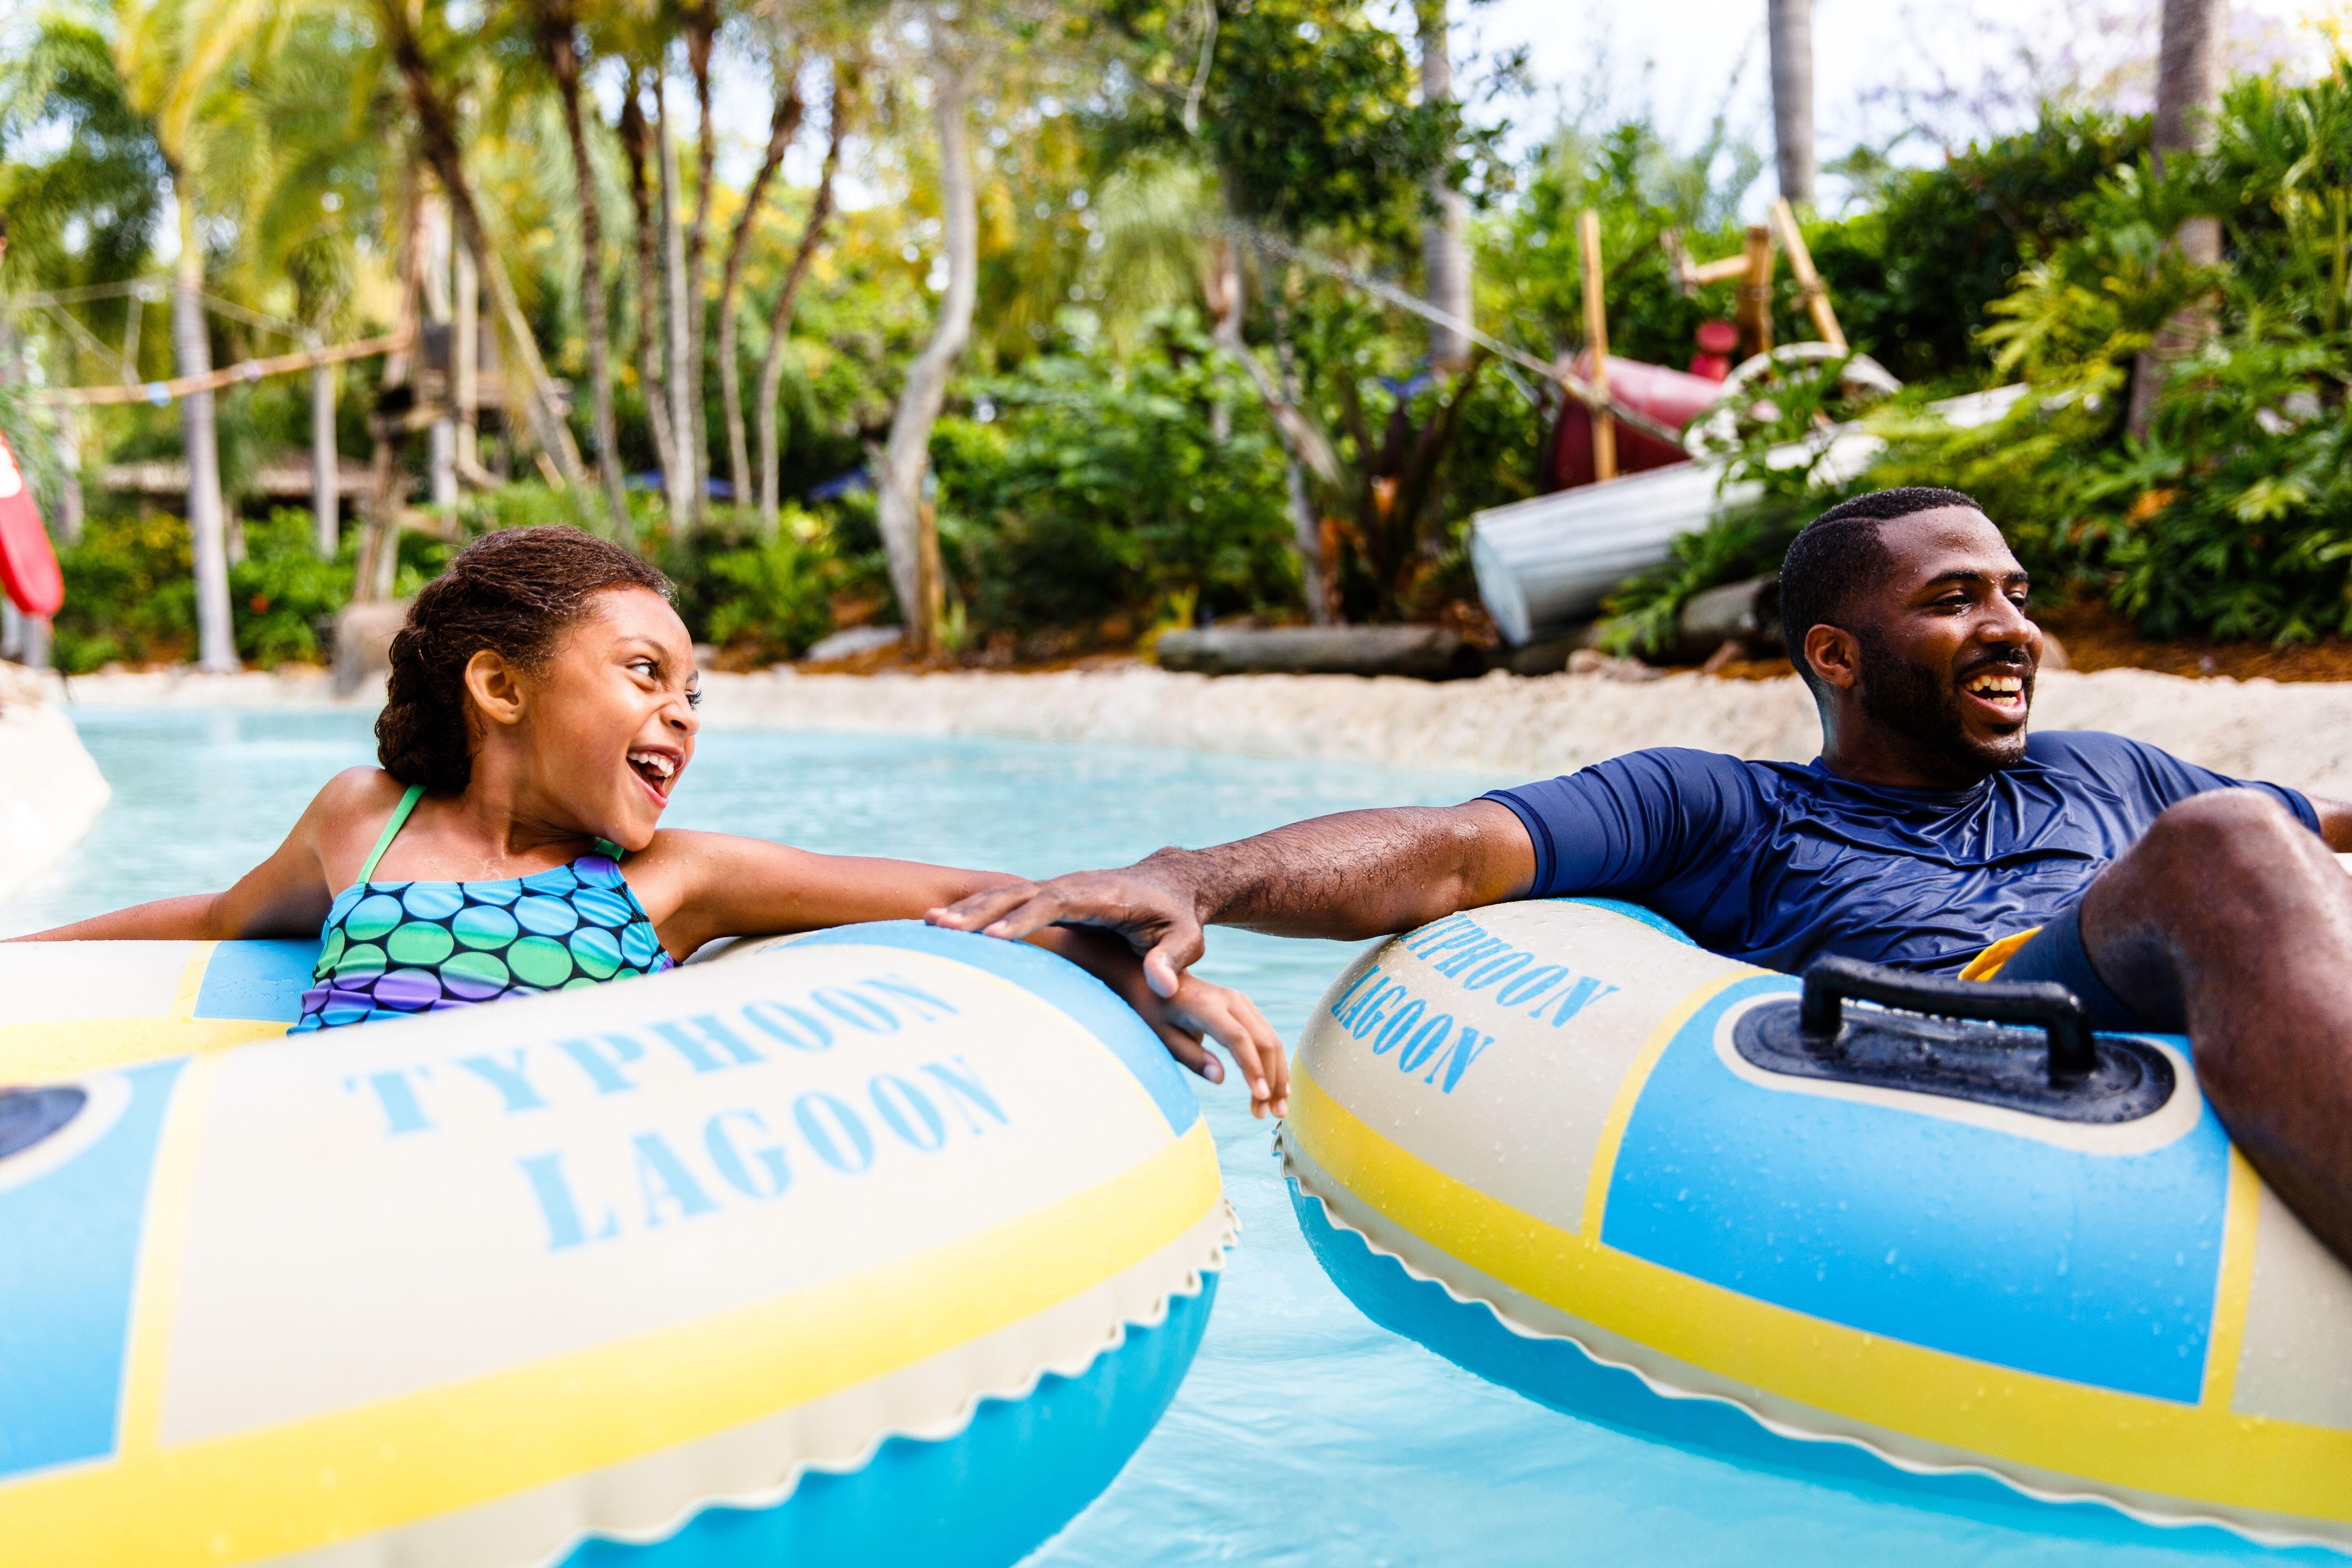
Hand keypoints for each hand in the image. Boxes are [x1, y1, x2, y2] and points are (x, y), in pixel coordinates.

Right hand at [928, 856, 1207, 997]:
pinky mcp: (1049, 898)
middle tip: (940, 928)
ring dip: (969, 908)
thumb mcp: (1186, 940)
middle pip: (1019, 896)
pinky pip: (1008, 901)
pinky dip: (977, 909)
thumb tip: (1161, 986)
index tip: (994, 937)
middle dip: (980, 911)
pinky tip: (945, 924)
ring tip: (928, 924)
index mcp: (1101, 896)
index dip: (1025, 920)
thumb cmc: (1177, 918)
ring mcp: (1057, 890)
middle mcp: (1073, 886)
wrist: (1170, 884)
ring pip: (1006, 895)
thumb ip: (1173, 961)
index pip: (1056, 903)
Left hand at [1139, 972, 1289, 1118]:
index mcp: (1206, 1006)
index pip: (1238, 1038)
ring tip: (1278, 1109)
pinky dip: (1274, 1064)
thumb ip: (1191, 1057)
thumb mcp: (1162, 1037)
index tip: (1261, 1096)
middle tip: (1273, 1114)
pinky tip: (1277, 1088)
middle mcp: (1231, 1000)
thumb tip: (1220, 1079)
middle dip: (1272, 1079)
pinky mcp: (1247, 1008)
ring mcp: (1242, 1002)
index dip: (1253, 1068)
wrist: (1155, 980)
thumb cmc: (1155, 1012)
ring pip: (1271, 1041)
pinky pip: (1268, 1037)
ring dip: (1278, 1075)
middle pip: (1263, 1041)